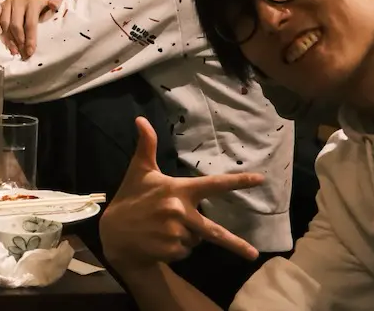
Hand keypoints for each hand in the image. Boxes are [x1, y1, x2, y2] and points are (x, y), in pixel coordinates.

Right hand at [0, 0, 61, 58]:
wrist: (32, 1)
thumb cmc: (43, 7)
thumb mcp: (52, 2)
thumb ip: (56, 2)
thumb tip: (53, 6)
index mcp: (32, 2)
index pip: (30, 23)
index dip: (30, 39)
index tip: (30, 52)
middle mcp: (18, 2)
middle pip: (16, 25)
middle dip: (19, 41)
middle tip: (21, 53)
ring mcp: (7, 3)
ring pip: (5, 23)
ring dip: (8, 39)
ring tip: (13, 50)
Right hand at [100, 118, 264, 271]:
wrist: (113, 234)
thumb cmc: (130, 198)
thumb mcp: (138, 171)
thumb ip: (146, 146)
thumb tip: (141, 119)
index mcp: (178, 190)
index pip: (213, 185)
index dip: (237, 181)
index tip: (260, 180)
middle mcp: (180, 212)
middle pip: (215, 231)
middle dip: (237, 244)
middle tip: (253, 254)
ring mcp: (176, 233)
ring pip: (196, 238)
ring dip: (186, 235)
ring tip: (163, 228)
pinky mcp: (172, 251)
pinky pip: (185, 251)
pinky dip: (177, 248)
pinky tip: (160, 241)